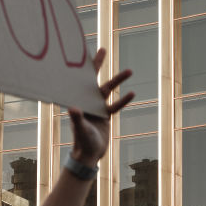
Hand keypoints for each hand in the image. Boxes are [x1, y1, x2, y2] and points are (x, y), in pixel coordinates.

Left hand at [65, 48, 132, 167]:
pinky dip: (123, 100)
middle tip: (103, 49)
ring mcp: (96, 108)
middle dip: (98, 64)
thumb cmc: (82, 142)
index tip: (84, 53)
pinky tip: (132, 93)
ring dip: (118, 80)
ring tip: (130, 70)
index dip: (83, 67)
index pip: (80, 81)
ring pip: (108, 90)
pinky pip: (116, 105)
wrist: (89, 155)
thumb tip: (73, 108)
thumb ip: (78, 119)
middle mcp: (86, 101)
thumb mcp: (81, 129)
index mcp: (78, 101)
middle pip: (93, 79)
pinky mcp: (105, 115)